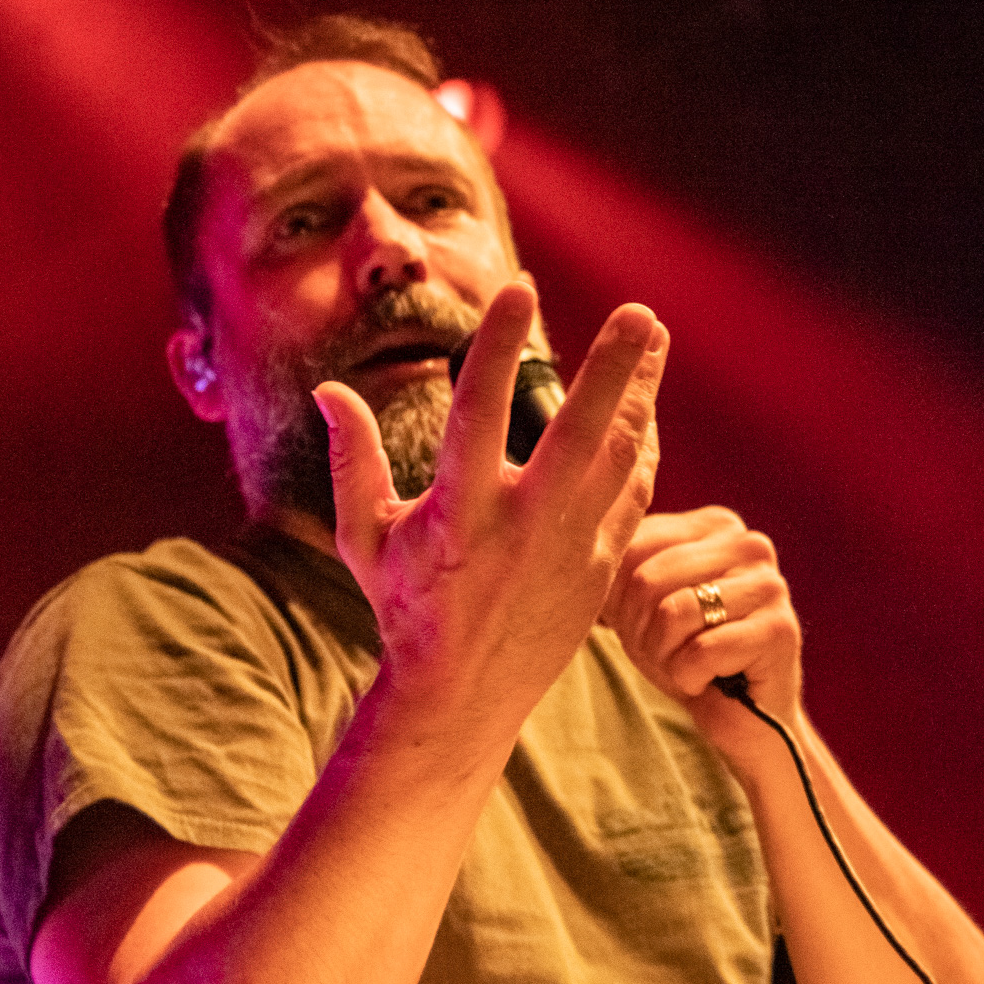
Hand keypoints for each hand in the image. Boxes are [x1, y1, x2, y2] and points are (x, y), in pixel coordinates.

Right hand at [314, 283, 668, 750]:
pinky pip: (633, 493)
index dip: (499, 347)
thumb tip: (329, 390)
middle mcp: (522, 527)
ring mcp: (571, 549)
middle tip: (639, 312)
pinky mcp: (601, 568)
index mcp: (458, 513)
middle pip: (581, 435)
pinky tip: (648, 405)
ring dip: (642, 392)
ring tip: (653, 334)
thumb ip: (352, 460)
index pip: (479, 412)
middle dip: (614, 370)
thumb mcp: (365, 538)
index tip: (519, 289)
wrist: (462, 694)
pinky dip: (644, 445)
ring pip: (622, 458)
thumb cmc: (405, 606)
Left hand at [600, 506, 802, 768]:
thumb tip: (577, 552)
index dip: (616, 598)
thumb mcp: (642, 602)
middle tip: (660, 654)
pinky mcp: (781, 631)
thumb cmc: (685, 653)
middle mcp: (749, 545)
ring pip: (674, 613)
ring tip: (683, 666)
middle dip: (638, 630)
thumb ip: (622, 565)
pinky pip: (702, 651)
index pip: (633, 544)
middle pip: (649, 578)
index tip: (633, 626)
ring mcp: (771, 585)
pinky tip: (707, 682)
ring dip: (662, 656)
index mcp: (716, 525)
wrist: (742, 719)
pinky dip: (688, 678)